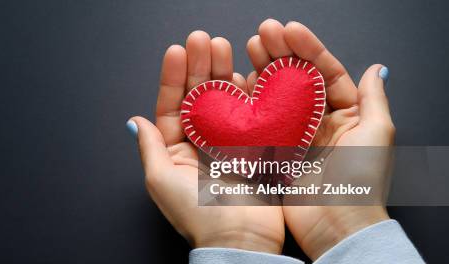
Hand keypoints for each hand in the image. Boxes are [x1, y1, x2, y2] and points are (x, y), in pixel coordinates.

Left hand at [128, 31, 283, 253]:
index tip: (176, 51)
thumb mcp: (161, 180)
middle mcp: (201, 143)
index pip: (171, 106)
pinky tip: (245, 70)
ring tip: (222, 46)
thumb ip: (151, 147)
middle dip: (198, 66)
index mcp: (176, 150)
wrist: (240, 239)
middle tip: (202, 39)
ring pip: (224, 100)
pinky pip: (250, 114)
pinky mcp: (253, 146)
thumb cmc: (197, 214)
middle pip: (198, 97)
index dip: (172, 77)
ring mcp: (228, 143)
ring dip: (222, 72)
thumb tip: (134, 121)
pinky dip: (247, 92)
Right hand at [245, 19, 392, 259]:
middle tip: (262, 33)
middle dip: (280, 54)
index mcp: (346, 115)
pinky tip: (238, 83)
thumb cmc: (361, 180)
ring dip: (263, 71)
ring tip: (247, 49)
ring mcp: (294, 137)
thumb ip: (372, 98)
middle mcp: (319, 123)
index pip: (326, 72)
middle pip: (297, 80)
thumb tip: (377, 68)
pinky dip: (249, 102)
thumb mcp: (377, 133)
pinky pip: (260, 121)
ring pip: (276, 96)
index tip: (288, 30)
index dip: (307, 49)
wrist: (337, 224)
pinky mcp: (274, 152)